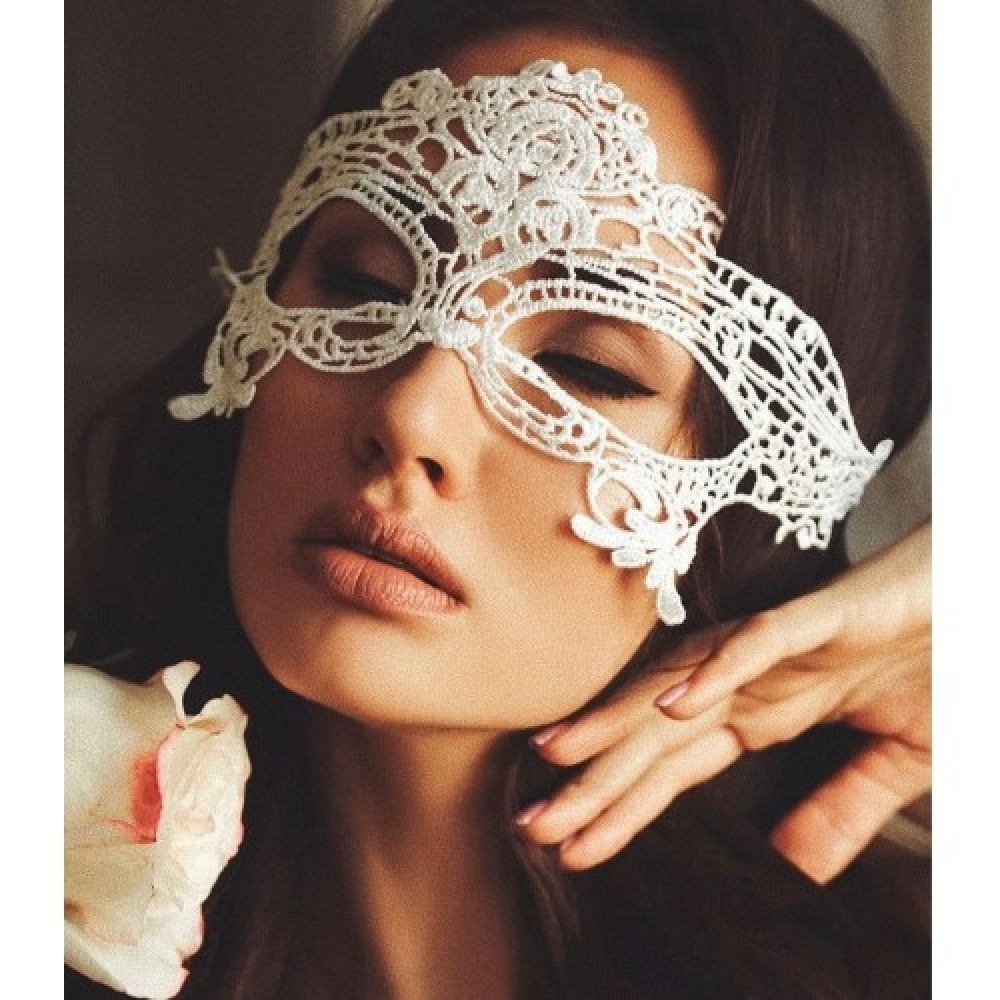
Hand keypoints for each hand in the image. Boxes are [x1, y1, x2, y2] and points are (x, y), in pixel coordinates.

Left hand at [515, 523, 929, 882]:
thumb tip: (789, 864)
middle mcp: (751, 684)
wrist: (971, 597)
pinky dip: (717, 672)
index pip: (674, 770)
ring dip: (623, 719)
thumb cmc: (929, 664)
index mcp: (761, 715)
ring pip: (683, 685)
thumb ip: (838, 806)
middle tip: (532, 823)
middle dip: (595, 780)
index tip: (568, 847)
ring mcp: (778, 651)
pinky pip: (758, 645)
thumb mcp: (889, 761)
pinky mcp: (819, 618)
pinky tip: (674, 704)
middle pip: (657, 737)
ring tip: (562, 754)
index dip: (622, 808)